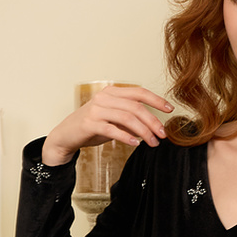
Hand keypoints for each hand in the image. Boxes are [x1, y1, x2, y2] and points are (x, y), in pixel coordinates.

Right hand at [41, 83, 173, 166]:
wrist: (66, 136)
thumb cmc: (92, 127)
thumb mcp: (114, 120)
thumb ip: (130, 119)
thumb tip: (153, 126)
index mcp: (112, 92)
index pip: (138, 92)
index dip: (156, 100)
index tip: (170, 109)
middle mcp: (104, 98)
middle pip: (135, 107)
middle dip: (153, 121)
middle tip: (163, 134)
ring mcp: (96, 110)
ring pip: (127, 118)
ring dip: (143, 131)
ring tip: (152, 142)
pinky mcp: (89, 123)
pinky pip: (113, 130)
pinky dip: (127, 137)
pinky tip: (136, 144)